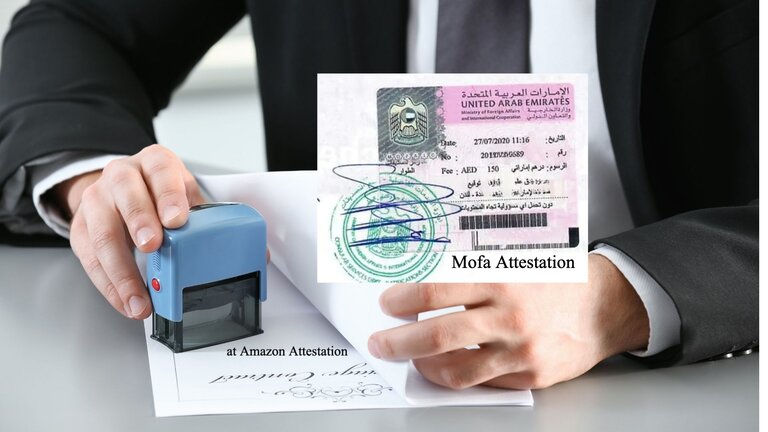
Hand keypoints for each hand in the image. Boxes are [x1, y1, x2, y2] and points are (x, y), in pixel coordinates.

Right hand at [54, 144, 204, 318]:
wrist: (122, 190)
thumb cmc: (160, 194)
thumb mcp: (185, 193)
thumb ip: (199, 213)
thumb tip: (219, 246)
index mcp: (153, 163)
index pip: (160, 170)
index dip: (169, 195)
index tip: (177, 220)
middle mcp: (121, 176)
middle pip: (125, 193)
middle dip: (139, 221)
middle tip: (152, 247)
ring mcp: (97, 200)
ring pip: (102, 232)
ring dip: (121, 270)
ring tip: (140, 298)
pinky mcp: (80, 228)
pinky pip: (90, 258)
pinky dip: (110, 285)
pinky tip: (126, 301)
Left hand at [367, 254, 649, 388]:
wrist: (605, 305)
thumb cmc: (557, 278)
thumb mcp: (516, 258)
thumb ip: (473, 267)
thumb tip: (422, 275)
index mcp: (501, 279)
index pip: (435, 291)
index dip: (403, 300)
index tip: (387, 303)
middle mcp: (508, 316)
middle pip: (437, 334)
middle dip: (399, 341)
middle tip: (382, 343)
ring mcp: (519, 350)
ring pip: (456, 369)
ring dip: (423, 366)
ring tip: (412, 360)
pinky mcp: (529, 375)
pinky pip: (482, 382)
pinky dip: (458, 376)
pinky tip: (447, 367)